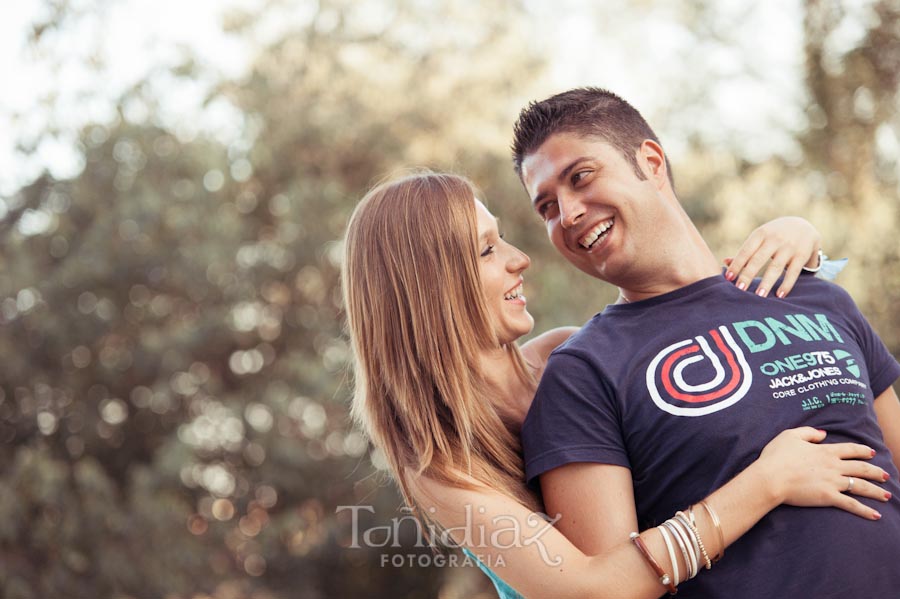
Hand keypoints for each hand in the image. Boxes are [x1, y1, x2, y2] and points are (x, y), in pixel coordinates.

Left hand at [723, 216, 820, 297]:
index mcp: (760, 234)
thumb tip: (725, 262)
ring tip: (759, 296)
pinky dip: (786, 284)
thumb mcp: (760, 238)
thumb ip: (745, 251)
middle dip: (748, 275)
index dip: (736, 264)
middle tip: (739, 289)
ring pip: (776, 267)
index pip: (746, 251)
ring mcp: (789, 247)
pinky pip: (793, 272)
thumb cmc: (774, 235)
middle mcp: (774, 239)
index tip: (728, 278)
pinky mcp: (802, 255)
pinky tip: (779, 295)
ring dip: (767, 282)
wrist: (804, 225)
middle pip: (758, 259)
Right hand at [756, 427, 888, 519]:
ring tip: (887, 495)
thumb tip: (824, 434)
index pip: (851, 449)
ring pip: (861, 486)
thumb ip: (809, 432)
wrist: (770, 478)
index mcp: (825, 451)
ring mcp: (833, 482)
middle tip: (886, 475)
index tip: (872, 452)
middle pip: (862, 468)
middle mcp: (834, 466)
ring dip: (876, 491)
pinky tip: (876, 515)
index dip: (863, 450)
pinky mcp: (828, 497)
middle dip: (876, 472)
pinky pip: (851, 504)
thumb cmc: (777, 456)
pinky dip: (865, 511)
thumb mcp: (790, 436)